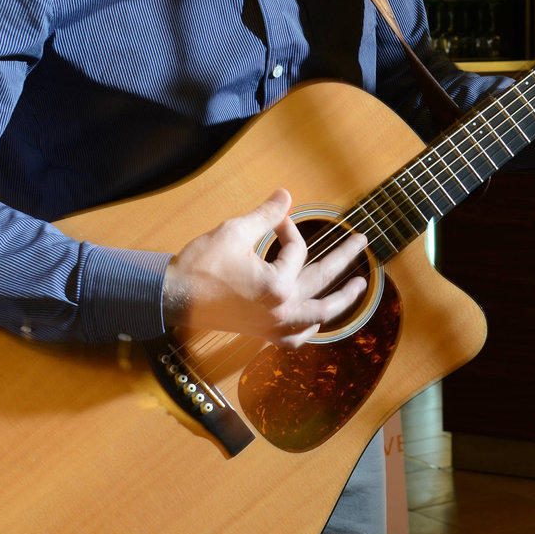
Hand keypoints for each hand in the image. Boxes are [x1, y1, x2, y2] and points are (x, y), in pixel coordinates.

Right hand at [165, 189, 366, 346]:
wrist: (172, 298)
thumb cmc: (200, 266)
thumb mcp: (235, 231)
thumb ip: (266, 214)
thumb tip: (286, 195)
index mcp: (277, 286)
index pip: (295, 251)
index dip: (287, 228)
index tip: (278, 217)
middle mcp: (281, 311)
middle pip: (322, 281)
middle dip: (344, 257)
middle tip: (362, 241)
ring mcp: (273, 326)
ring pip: (318, 316)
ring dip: (340, 300)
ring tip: (359, 286)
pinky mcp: (261, 334)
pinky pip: (296, 338)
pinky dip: (310, 329)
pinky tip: (317, 320)